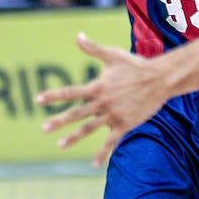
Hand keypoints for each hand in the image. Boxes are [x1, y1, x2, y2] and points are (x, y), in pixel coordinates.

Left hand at [36, 34, 173, 165]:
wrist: (159, 79)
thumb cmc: (135, 65)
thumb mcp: (112, 54)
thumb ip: (92, 48)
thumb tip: (78, 35)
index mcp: (97, 86)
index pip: (71, 92)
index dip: (54, 95)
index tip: (38, 100)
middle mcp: (102, 102)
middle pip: (76, 113)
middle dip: (58, 121)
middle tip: (43, 128)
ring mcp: (113, 115)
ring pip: (89, 129)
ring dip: (74, 137)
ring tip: (60, 145)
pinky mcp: (125, 124)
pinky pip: (111, 142)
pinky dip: (102, 153)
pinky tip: (94, 164)